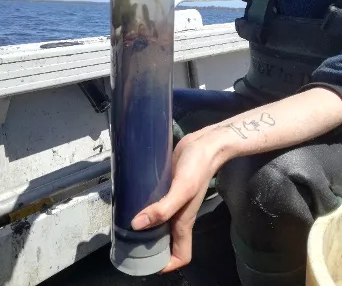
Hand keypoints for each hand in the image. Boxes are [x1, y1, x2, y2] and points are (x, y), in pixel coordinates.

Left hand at [131, 129, 217, 272]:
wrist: (205, 143)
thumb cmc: (198, 168)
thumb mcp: (183, 189)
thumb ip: (163, 208)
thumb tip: (136, 225)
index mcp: (184, 221)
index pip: (181, 255)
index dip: (167, 265)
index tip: (146, 263)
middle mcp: (178, 214)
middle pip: (165, 240)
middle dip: (148, 246)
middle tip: (126, 241)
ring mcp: (172, 200)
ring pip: (158, 221)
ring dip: (143, 224)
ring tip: (123, 221)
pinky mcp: (166, 186)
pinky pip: (154, 202)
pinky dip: (143, 205)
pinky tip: (131, 198)